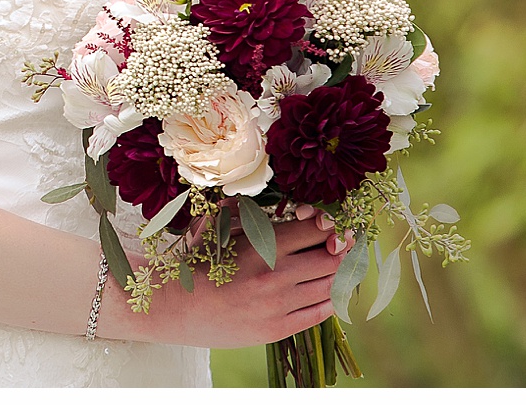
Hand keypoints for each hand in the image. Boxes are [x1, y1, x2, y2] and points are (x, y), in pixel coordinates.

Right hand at [98, 211, 345, 348]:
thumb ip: (248, 210)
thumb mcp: (221, 226)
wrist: (179, 306)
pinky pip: (318, 315)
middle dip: (342, 250)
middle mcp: (276, 275)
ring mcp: (280, 305)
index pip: (314, 230)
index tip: (334, 223)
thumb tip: (273, 196)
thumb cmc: (198, 261)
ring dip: (339, 275)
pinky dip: (330, 302)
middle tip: (346, 244)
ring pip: (328, 288)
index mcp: (262, 244)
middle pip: (329, 260)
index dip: (330, 224)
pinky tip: (330, 293)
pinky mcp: (279, 329)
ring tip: (341, 266)